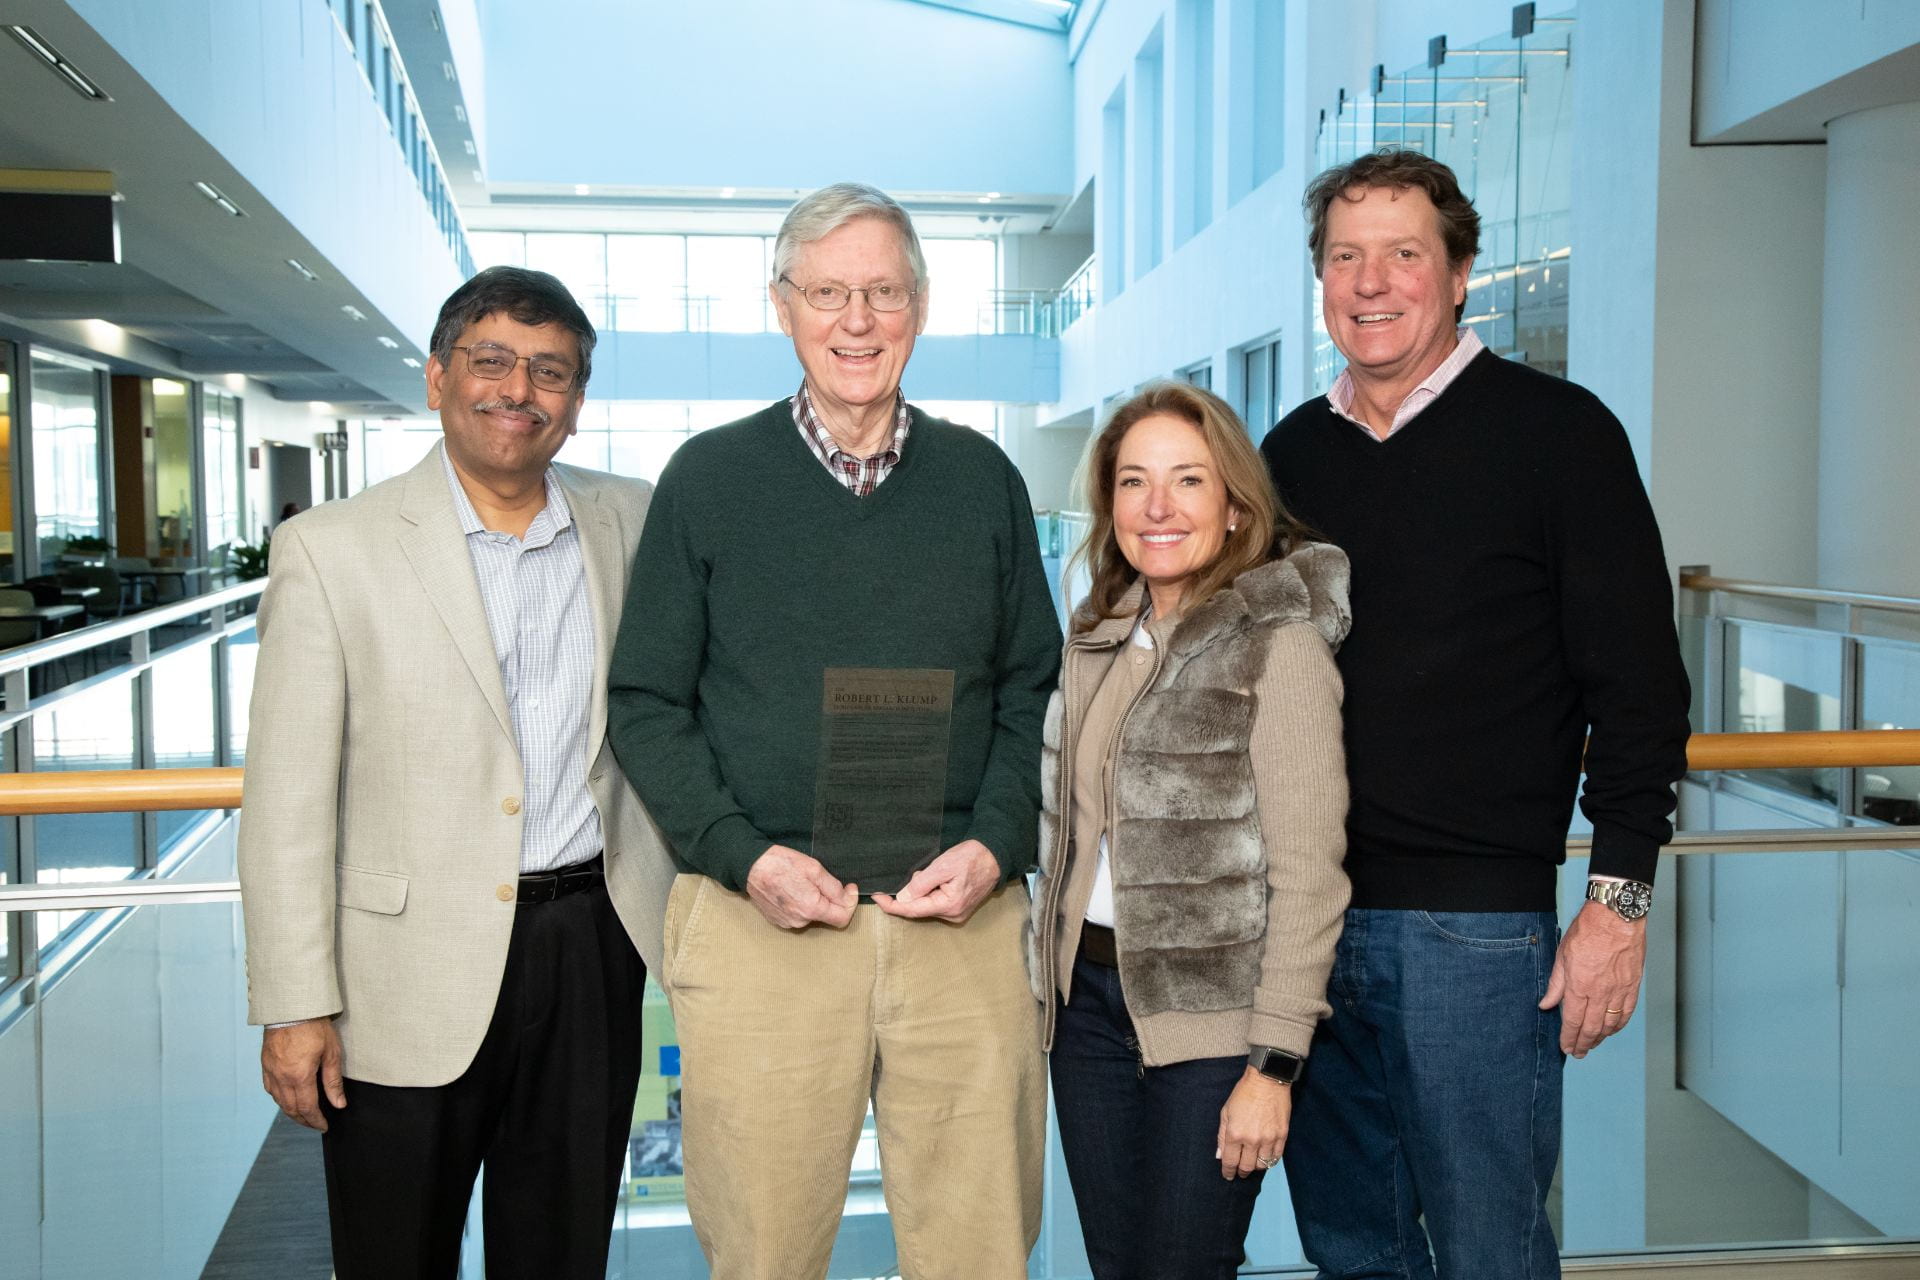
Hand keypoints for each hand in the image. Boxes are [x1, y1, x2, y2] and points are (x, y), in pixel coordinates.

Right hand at [262, 1018, 346, 1130]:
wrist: (291, 1007)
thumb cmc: (315, 1026)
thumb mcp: (331, 1053)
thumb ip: (333, 1081)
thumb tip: (338, 1104)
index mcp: (299, 1077)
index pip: (307, 1109)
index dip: (316, 1121)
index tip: (324, 1126)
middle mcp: (281, 1078)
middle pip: (291, 1109)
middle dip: (304, 1120)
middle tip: (315, 1124)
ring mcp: (271, 1071)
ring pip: (279, 1101)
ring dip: (291, 1111)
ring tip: (304, 1115)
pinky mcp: (265, 1064)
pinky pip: (269, 1089)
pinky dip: (279, 1099)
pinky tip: (287, 1098)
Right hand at [746, 844, 857, 928]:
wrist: (750, 866)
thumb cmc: (781, 863)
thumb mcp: (814, 868)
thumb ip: (834, 887)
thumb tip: (847, 897)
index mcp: (811, 908)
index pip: (842, 919)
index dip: (850, 903)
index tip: (849, 888)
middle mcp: (799, 921)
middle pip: (827, 916)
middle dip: (830, 899)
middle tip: (820, 879)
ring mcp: (787, 923)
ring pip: (812, 915)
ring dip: (814, 901)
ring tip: (802, 882)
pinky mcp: (778, 920)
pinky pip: (798, 915)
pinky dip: (801, 904)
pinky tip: (792, 889)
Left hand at [871, 839, 1000, 923]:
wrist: (995, 855)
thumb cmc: (971, 857)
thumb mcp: (942, 866)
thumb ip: (921, 883)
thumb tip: (903, 897)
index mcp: (949, 906)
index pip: (912, 910)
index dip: (891, 904)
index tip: (876, 896)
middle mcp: (953, 915)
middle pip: (919, 908)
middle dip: (911, 892)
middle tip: (920, 871)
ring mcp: (957, 913)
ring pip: (927, 905)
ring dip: (922, 890)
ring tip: (934, 872)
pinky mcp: (959, 908)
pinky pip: (936, 903)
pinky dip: (930, 891)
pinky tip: (937, 878)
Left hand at [1216, 1067, 1291, 1178]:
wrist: (1267, 1080)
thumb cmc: (1244, 1093)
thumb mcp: (1226, 1112)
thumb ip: (1221, 1135)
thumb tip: (1220, 1155)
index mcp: (1235, 1134)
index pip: (1230, 1162)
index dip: (1228, 1172)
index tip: (1227, 1175)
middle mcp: (1252, 1140)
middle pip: (1246, 1167)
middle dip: (1241, 1172)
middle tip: (1239, 1172)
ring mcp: (1268, 1139)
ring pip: (1262, 1165)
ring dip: (1255, 1167)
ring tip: (1252, 1163)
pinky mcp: (1282, 1136)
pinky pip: (1276, 1157)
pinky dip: (1270, 1160)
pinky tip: (1265, 1158)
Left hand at [1540, 900, 1646, 1057]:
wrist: (1616, 918)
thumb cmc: (1587, 931)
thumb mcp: (1562, 956)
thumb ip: (1556, 984)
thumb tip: (1547, 1004)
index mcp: (1579, 986)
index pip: (1572, 1022)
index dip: (1568, 1038)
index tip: (1565, 1048)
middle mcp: (1600, 993)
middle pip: (1592, 1028)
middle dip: (1583, 1044)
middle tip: (1578, 1053)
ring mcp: (1619, 991)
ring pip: (1610, 1024)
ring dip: (1600, 1038)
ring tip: (1592, 1044)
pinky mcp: (1633, 986)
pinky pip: (1626, 1013)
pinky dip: (1618, 1025)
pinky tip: (1612, 1029)